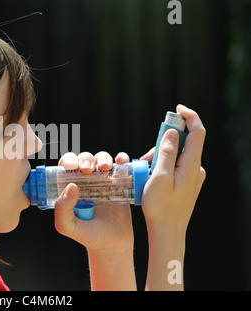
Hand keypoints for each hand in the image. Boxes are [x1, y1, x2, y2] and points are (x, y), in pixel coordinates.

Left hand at [54, 151, 133, 252]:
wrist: (112, 246)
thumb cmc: (86, 235)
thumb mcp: (67, 226)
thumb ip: (62, 208)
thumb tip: (71, 186)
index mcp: (70, 187)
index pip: (66, 165)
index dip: (68, 160)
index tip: (72, 166)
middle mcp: (87, 180)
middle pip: (85, 159)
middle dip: (86, 159)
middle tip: (87, 170)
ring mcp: (104, 181)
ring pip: (102, 158)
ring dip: (103, 157)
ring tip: (104, 168)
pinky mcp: (121, 184)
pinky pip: (122, 165)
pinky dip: (122, 159)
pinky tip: (121, 162)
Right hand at [140, 105, 205, 232]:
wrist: (167, 232)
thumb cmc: (161, 207)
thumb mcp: (159, 177)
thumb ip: (165, 153)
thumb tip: (172, 132)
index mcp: (191, 165)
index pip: (197, 132)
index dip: (189, 116)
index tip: (176, 108)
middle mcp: (195, 169)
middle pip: (181, 144)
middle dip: (161, 145)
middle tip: (144, 159)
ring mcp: (192, 177)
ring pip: (174, 157)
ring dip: (158, 158)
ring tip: (144, 175)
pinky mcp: (186, 184)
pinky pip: (173, 167)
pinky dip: (160, 167)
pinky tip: (149, 181)